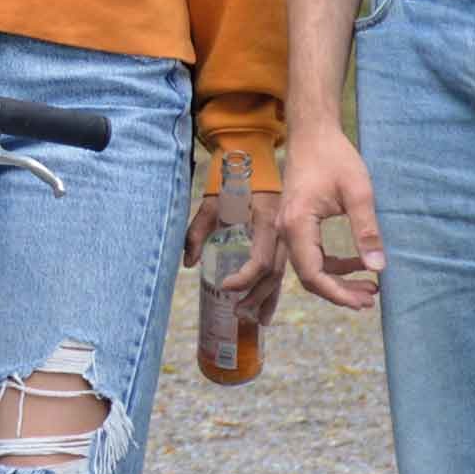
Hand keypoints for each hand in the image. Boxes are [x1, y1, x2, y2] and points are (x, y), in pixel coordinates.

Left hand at [183, 188, 287, 327]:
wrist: (252, 153)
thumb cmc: (230, 176)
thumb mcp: (211, 202)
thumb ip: (198, 231)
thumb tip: (187, 263)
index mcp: (266, 221)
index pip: (261, 261)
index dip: (244, 279)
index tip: (225, 286)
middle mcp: (282, 231)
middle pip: (274, 274)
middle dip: (257, 297)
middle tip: (239, 314)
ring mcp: (286, 234)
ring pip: (281, 274)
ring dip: (268, 298)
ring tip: (257, 320)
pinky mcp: (283, 236)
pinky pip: (281, 266)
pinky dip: (273, 286)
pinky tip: (267, 304)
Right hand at [280, 121, 385, 310]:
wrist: (312, 132)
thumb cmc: (335, 157)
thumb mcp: (358, 192)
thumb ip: (367, 231)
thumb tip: (378, 268)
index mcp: (297, 224)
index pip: (312, 273)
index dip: (338, 294)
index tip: (365, 300)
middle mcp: (285, 229)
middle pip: (308, 275)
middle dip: (339, 292)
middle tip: (371, 297)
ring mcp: (287, 226)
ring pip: (308, 267)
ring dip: (337, 280)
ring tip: (369, 286)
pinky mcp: (294, 222)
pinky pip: (309, 254)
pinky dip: (332, 264)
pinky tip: (357, 262)